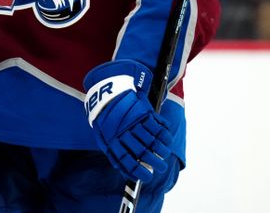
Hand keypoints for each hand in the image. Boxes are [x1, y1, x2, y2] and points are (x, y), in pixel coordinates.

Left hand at [83, 60, 172, 181]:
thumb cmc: (105, 118)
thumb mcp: (102, 135)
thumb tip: (124, 170)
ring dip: (161, 150)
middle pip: (142, 152)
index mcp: (111, 140)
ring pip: (152, 141)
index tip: (147, 177)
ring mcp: (134, 121)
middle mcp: (124, 132)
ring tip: (165, 155)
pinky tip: (167, 140)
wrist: (108, 92)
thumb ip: (112, 153)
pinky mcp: (143, 111)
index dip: (138, 170)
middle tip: (161, 167)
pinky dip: (164, 135)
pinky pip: (157, 127)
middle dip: (154, 162)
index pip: (126, 160)